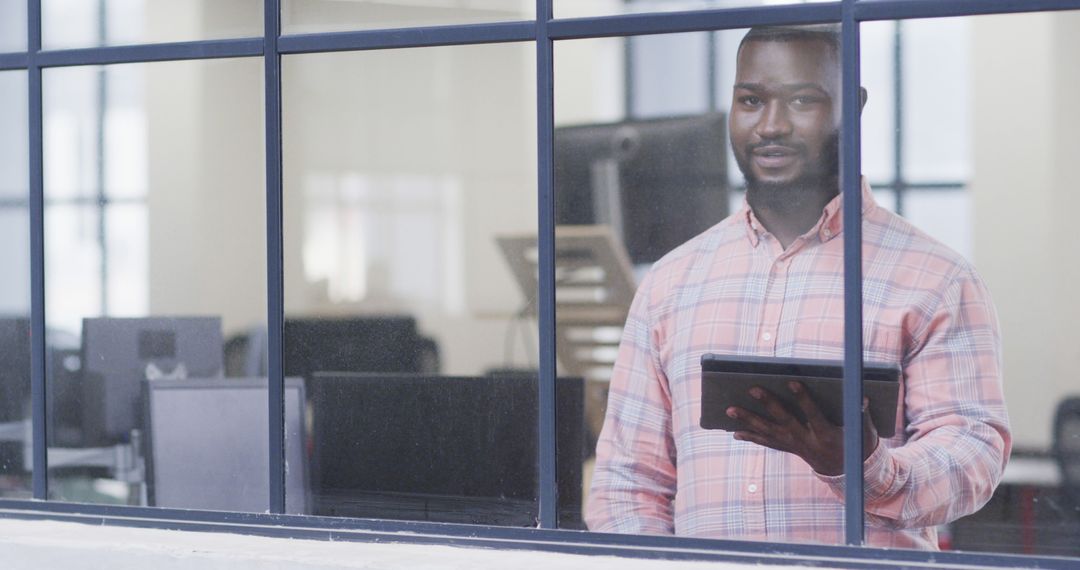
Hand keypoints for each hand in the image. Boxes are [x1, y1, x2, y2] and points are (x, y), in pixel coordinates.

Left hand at [725, 381, 878, 475]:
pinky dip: (751, 437)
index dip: (803, 399)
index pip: (812, 414)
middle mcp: (807, 442)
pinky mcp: (789, 449)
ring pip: (769, 433)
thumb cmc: (858, 445)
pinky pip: (767, 443)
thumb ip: (862, 414)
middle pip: (784, 422)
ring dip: (748, 421)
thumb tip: (862, 395)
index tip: (791, 381)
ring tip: (729, 410)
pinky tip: (735, 432)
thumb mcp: (865, 432)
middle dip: (768, 404)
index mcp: (826, 435)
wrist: (848, 472)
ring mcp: (795, 447)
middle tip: (752, 389)